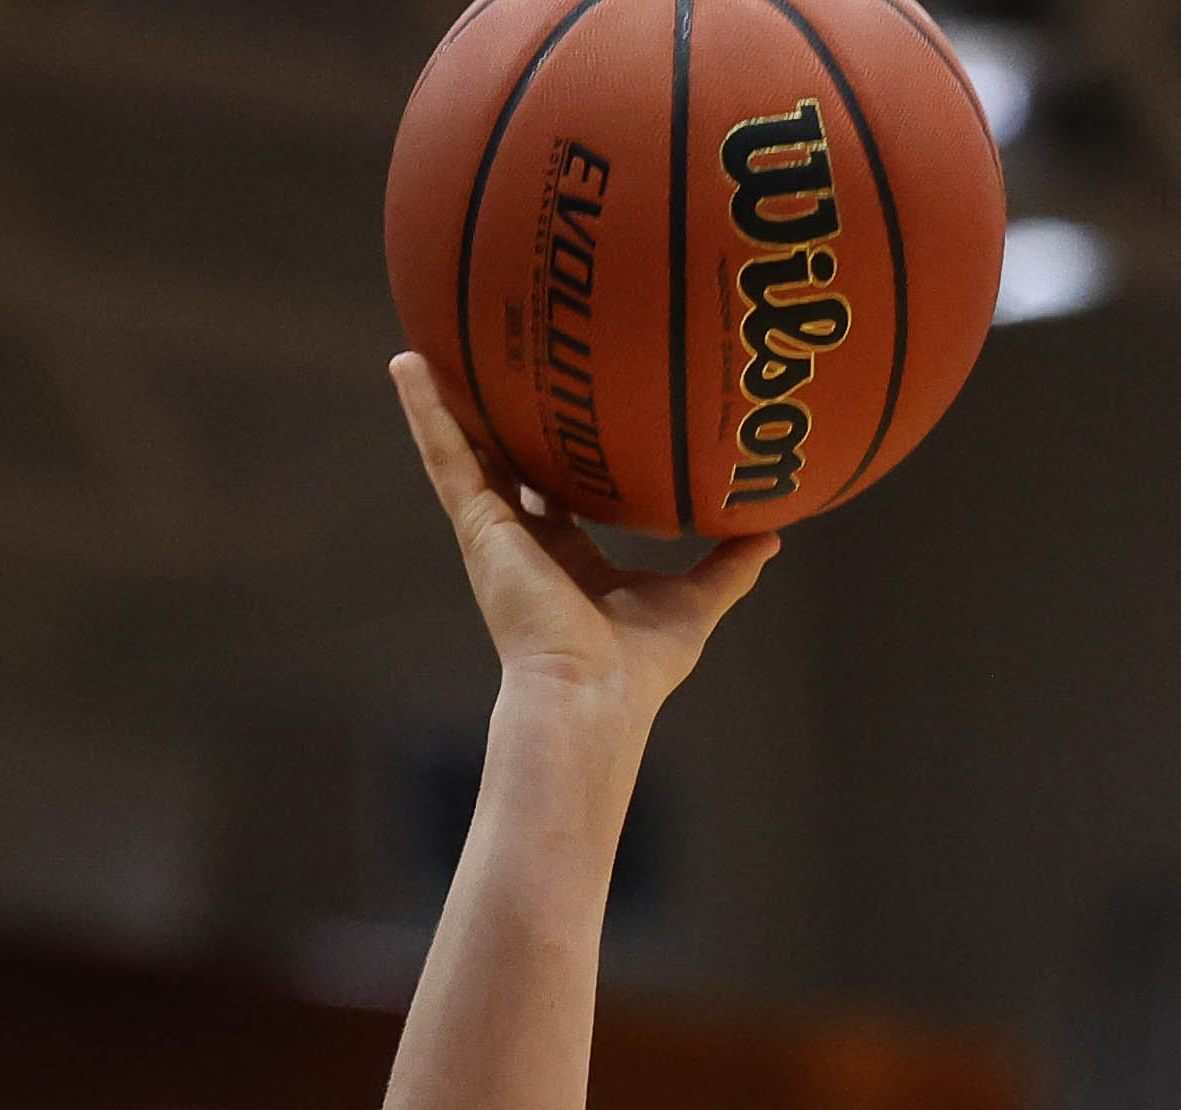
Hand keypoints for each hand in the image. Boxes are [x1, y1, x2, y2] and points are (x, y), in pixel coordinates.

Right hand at [393, 356, 774, 718]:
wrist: (592, 693)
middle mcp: (526, 542)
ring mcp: (496, 533)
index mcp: (568, 558)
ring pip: (463, 452)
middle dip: (495, 423)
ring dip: (442, 402)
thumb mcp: (695, 601)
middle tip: (490, 368)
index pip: (556, 496)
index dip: (555, 459)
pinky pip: (446, 457)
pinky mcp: (479, 527)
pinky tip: (407, 366)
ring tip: (421, 346)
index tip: (559, 419)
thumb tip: (772, 533)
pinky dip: (425, 413)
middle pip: (505, 466)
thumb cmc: (638, 667)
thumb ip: (730, 566)